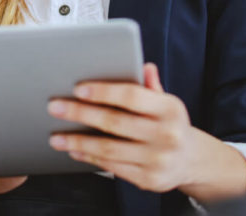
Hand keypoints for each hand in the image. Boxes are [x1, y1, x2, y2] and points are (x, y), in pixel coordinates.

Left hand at [47, 63, 195, 192]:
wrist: (190, 160)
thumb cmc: (169, 122)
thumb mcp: (165, 100)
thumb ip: (150, 85)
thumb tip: (142, 65)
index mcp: (169, 108)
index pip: (131, 95)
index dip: (103, 91)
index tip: (77, 88)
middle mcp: (166, 135)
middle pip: (115, 122)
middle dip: (81, 114)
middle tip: (55, 107)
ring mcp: (157, 160)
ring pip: (109, 148)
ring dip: (79, 141)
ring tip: (56, 136)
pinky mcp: (149, 180)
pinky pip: (113, 167)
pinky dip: (90, 158)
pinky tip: (75, 150)